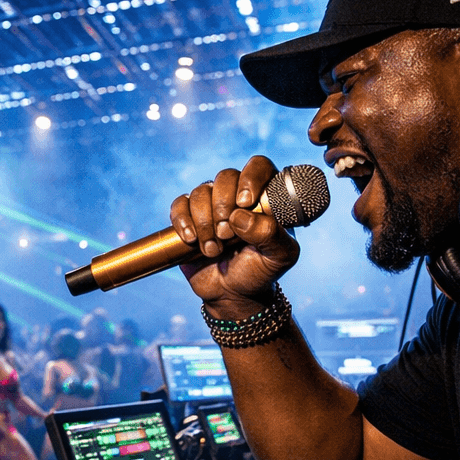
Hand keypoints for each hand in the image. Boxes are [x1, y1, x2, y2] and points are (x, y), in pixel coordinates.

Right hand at [169, 157, 300, 315]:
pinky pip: (180, 204)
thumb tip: (240, 216)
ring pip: (202, 191)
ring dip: (205, 223)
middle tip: (227, 235)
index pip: (258, 166)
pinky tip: (191, 240)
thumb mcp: (280, 257)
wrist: (232, 294)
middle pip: (226, 176)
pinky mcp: (188, 216)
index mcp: (264, 196)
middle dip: (223, 207)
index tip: (244, 203)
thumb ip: (272, 235)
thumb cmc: (260, 271)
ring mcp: (211, 204)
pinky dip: (183, 221)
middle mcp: (237, 194)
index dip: (250, 178)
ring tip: (214, 249)